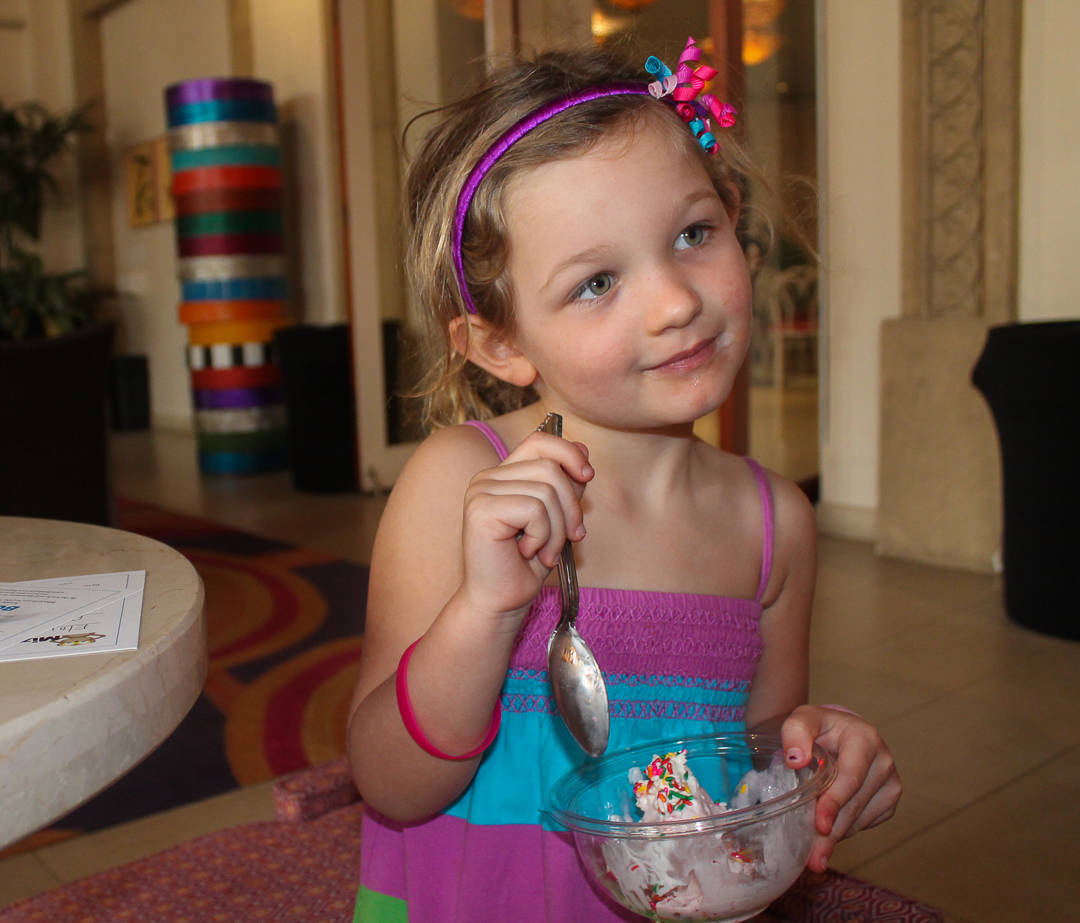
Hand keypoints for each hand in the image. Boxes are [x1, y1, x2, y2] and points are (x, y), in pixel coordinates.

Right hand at [459, 430, 593, 625]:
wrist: (501, 601)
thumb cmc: (527, 564)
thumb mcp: (556, 518)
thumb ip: (565, 485)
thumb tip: (582, 449)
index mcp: (503, 475)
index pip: (539, 441)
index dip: (568, 452)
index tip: (587, 475)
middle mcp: (487, 478)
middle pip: (549, 468)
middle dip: (571, 506)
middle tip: (572, 537)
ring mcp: (481, 492)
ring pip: (545, 491)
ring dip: (557, 530)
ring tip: (547, 553)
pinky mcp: (481, 510)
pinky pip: (534, 510)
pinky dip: (543, 536)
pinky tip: (530, 553)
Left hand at [781, 705, 900, 872]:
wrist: (839, 730)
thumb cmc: (819, 726)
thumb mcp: (803, 719)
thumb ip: (796, 732)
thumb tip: (795, 759)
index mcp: (865, 739)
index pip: (849, 777)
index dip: (834, 803)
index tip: (819, 825)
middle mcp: (884, 762)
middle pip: (855, 805)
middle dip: (832, 832)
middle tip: (813, 858)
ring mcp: (890, 783)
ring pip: (860, 819)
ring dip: (836, 837)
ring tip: (815, 853)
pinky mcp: (889, 800)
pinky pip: (865, 823)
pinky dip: (845, 831)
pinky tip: (828, 831)